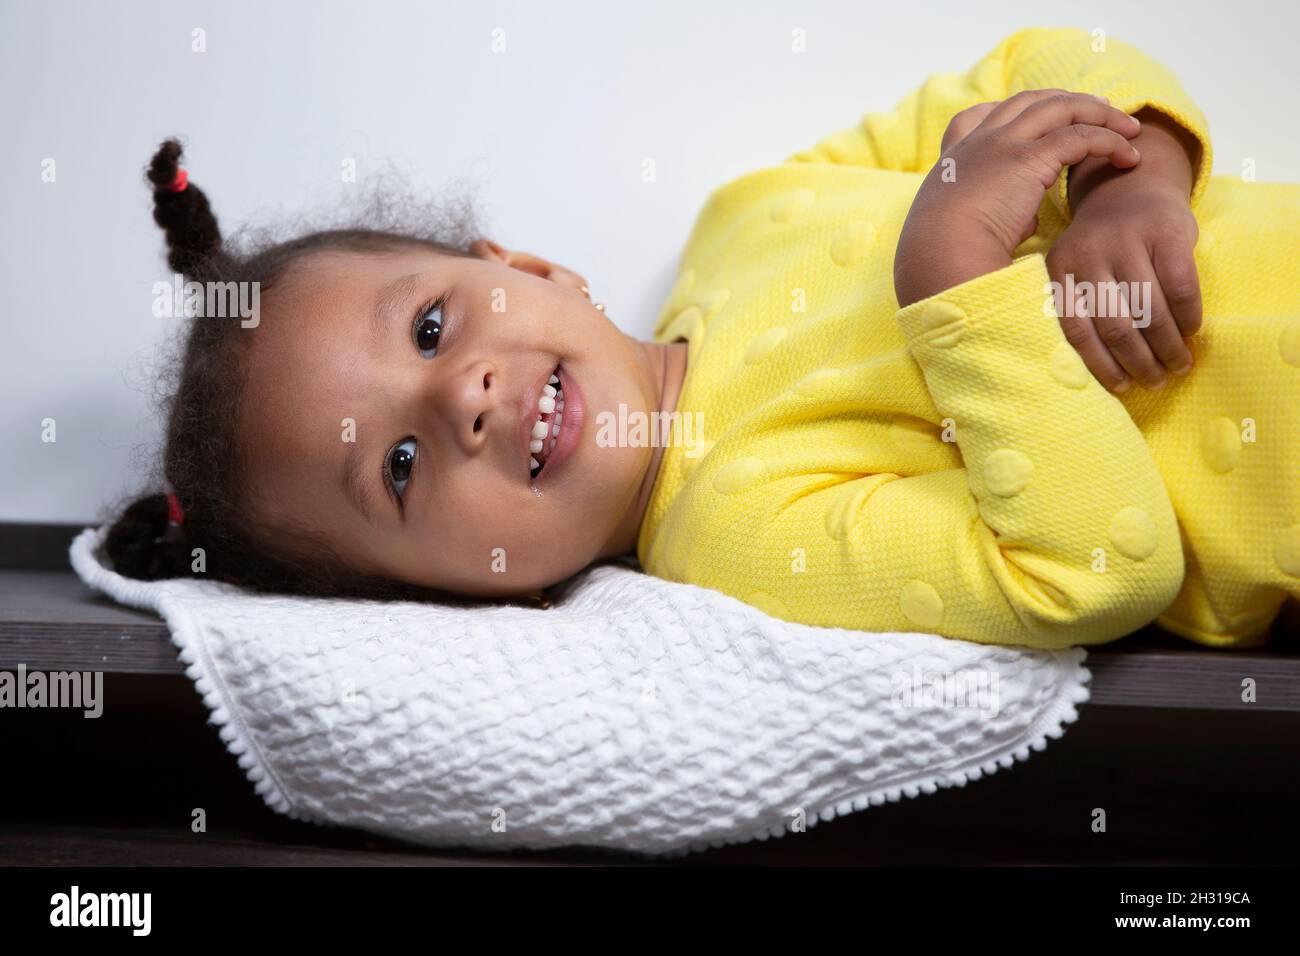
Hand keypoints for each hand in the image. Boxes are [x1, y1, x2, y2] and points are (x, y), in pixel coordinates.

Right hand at [895, 90, 1141, 307]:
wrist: (937, 260)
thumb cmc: (943, 259)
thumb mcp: (962, 232)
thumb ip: (997, 214)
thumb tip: (1026, 219)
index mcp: (953, 162)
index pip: (975, 117)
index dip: (1010, 112)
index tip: (1040, 119)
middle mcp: (976, 144)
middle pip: (1027, 101)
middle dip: (1067, 101)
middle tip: (1100, 109)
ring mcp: (1000, 146)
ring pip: (1059, 107)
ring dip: (1099, 113)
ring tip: (1128, 129)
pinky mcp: (1027, 159)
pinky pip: (1080, 136)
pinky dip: (1109, 141)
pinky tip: (1127, 156)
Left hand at [1046, 113, 1201, 391]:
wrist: (1131, 190)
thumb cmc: (1103, 249)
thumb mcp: (1077, 269)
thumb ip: (1079, 307)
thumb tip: (1091, 374)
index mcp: (1059, 269)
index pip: (1075, 329)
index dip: (1099, 365)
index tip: (1121, 389)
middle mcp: (1089, 253)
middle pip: (1115, 325)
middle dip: (1139, 362)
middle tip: (1156, 383)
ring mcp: (1128, 240)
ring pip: (1150, 309)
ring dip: (1168, 346)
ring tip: (1178, 366)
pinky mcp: (1166, 232)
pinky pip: (1181, 287)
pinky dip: (1189, 317)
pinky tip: (1192, 333)